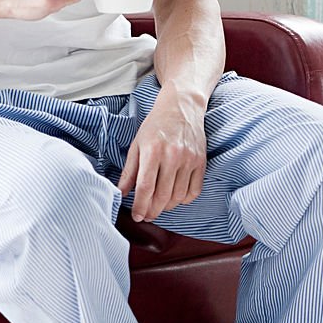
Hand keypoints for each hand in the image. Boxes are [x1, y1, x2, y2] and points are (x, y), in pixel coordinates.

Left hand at [117, 87, 207, 221]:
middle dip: (153, 211)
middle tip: (147, 215)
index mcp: (153, 151)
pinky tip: (175, 198)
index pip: (145, 187)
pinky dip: (184, 200)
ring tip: (159, 206)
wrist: (182, 107)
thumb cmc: (156, 125)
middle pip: (162, 196)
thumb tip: (121, 193)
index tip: (137, 215)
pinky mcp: (201, 162)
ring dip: (167, 207)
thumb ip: (129, 171)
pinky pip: (194, 191)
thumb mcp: (137, 144)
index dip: (140, 206)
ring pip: (178, 196)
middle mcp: (173, 156)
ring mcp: (190, 159)